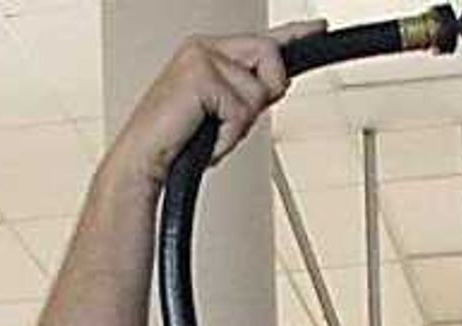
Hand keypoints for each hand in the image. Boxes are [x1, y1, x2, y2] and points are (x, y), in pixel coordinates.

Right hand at [114, 23, 313, 182]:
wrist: (143, 162)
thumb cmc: (177, 142)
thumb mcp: (222, 112)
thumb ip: (248, 92)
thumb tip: (278, 83)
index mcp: (209, 50)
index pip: (260, 39)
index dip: (293, 34)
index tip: (318, 28)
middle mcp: (204, 46)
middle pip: (270, 55)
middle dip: (266, 94)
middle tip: (235, 121)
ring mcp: (201, 57)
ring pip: (258, 90)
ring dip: (240, 124)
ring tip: (210, 132)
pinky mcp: (199, 76)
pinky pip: (242, 110)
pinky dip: (228, 136)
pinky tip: (205, 138)